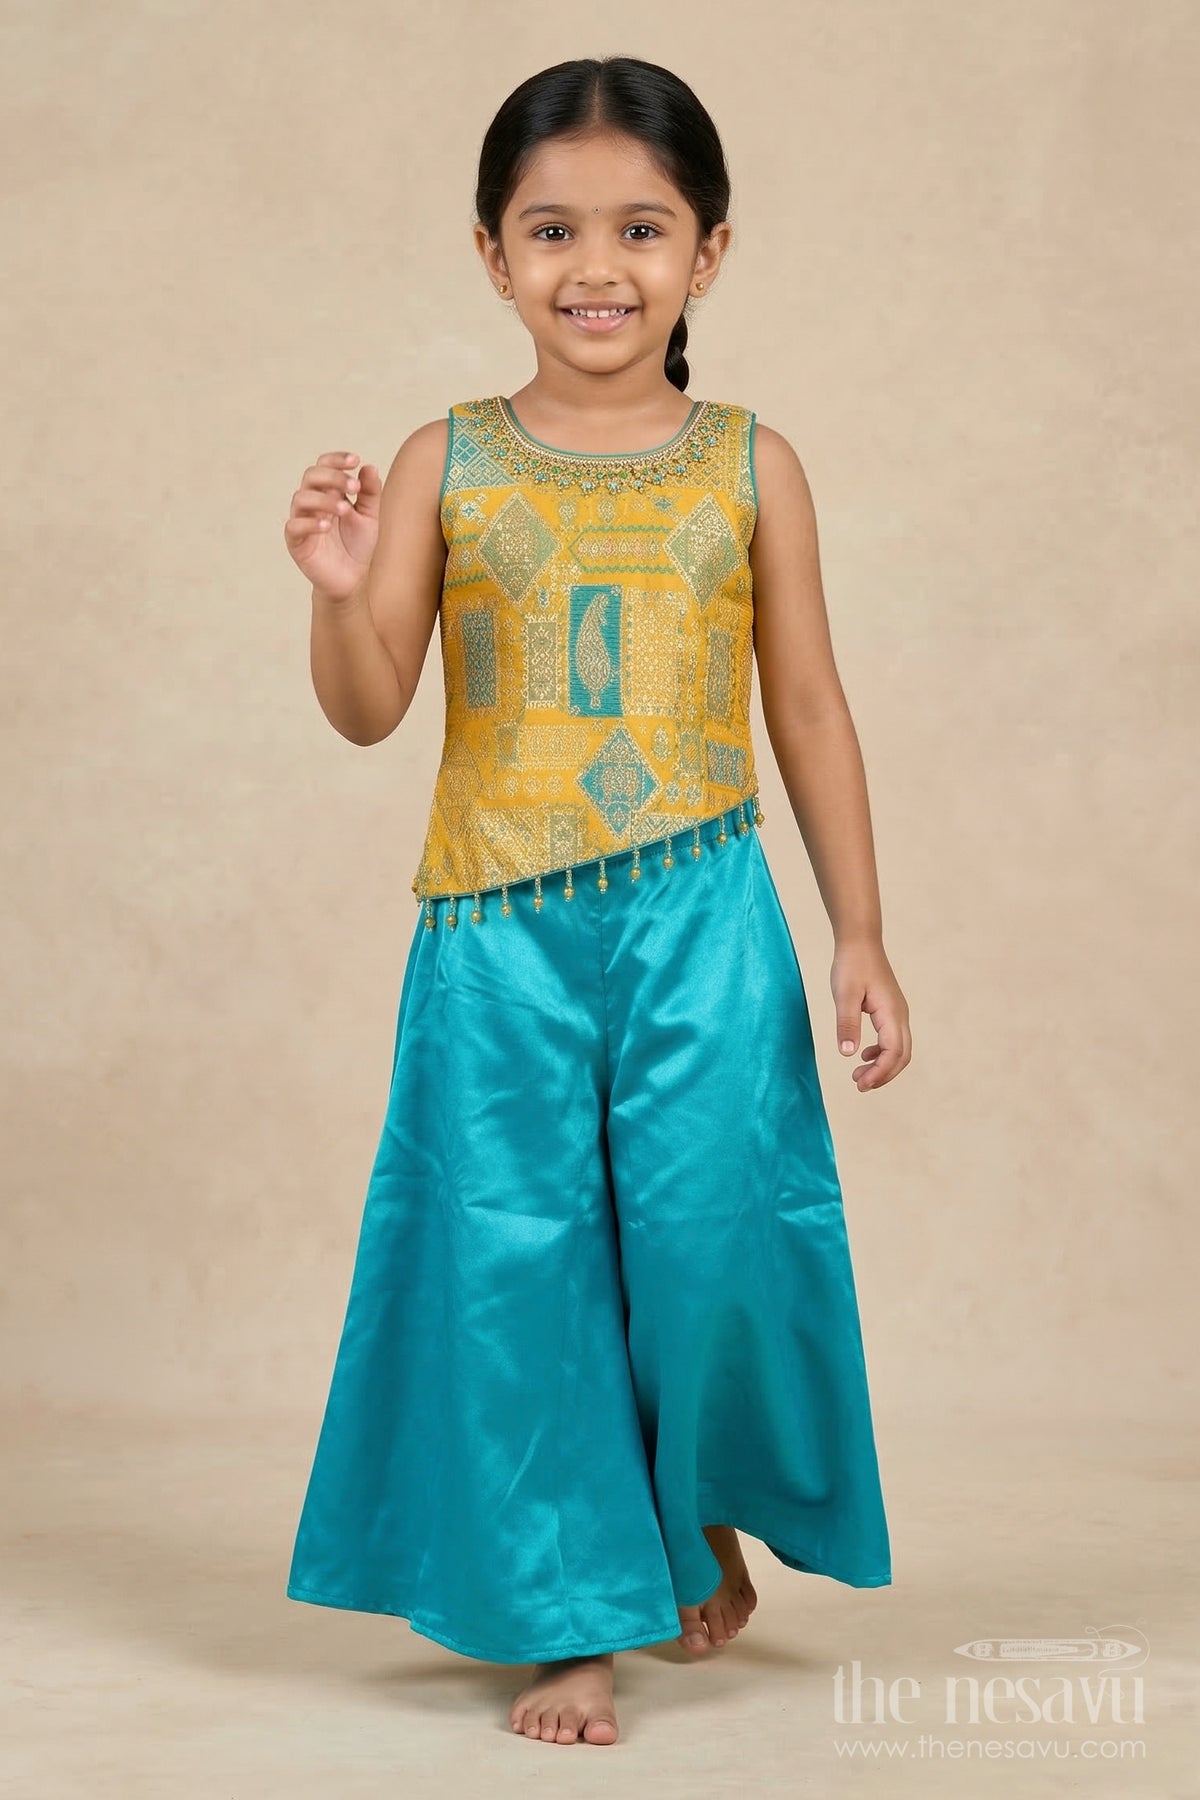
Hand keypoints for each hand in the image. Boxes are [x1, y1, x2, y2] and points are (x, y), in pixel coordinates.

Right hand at [283, 450, 381, 599]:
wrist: (354, 580)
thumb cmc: (359, 546)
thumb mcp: (370, 517)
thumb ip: (370, 493)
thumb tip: (369, 467)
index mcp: (328, 493)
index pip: (324, 466)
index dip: (337, 460)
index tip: (356, 460)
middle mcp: (312, 503)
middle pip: (310, 476)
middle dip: (332, 476)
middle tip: (353, 487)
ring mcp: (302, 521)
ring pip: (300, 498)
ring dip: (323, 499)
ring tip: (344, 509)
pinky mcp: (296, 543)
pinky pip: (294, 526)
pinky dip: (309, 523)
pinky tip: (327, 525)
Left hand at [831, 939, 911, 1090]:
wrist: (860, 942)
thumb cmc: (852, 965)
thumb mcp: (844, 995)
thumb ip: (847, 1024)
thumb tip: (848, 1054)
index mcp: (891, 1013)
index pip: (893, 1052)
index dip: (880, 1073)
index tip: (861, 1084)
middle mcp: (900, 1015)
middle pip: (901, 1056)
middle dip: (883, 1075)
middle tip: (859, 1085)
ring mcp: (898, 1012)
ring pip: (899, 1049)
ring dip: (882, 1066)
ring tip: (858, 1075)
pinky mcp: (891, 1010)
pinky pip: (893, 1039)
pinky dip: (881, 1053)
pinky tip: (863, 1055)